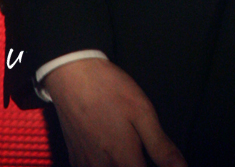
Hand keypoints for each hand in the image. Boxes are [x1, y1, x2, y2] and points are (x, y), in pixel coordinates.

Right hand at [43, 57, 185, 166]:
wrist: (72, 76)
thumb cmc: (111, 91)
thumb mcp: (143, 113)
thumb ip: (161, 147)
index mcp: (124, 160)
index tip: (159, 161)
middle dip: (137, 165)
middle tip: (141, 151)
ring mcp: (85, 166)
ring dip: (121, 163)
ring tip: (126, 148)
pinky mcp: (74, 160)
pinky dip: (105, 163)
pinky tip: (109, 149)